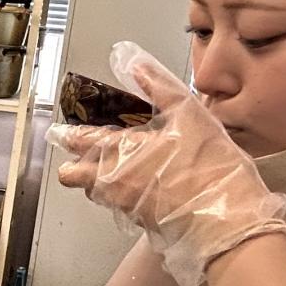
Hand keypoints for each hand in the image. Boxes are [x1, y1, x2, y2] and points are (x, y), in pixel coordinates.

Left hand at [45, 41, 285, 285]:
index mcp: (117, 151)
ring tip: (119, 166)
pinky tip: (146, 184)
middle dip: (74, 164)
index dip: (66, 135)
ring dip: (99, 179)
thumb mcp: (187, 113)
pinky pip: (120, 206)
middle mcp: (111, 182)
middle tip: (85, 152)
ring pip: (96, 192)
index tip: (59, 131)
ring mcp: (123, 206)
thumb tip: (132, 63)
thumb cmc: (208, 165)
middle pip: (73, 175)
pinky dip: (124, 194)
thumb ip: (157, 86)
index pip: (78, 142)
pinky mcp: (140, 222)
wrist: (225, 219)